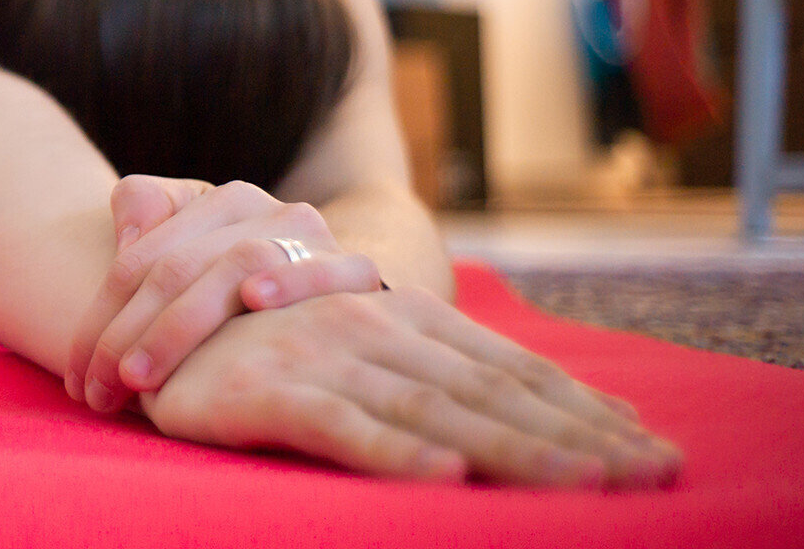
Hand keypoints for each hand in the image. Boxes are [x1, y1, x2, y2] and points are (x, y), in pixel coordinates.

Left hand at [67, 176, 381, 413]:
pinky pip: (332, 270)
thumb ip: (146, 212)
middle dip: (127, 335)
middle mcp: (270, 211)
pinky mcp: (358, 273)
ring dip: (182, 324)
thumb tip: (129, 233)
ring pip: (239, 266)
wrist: (335, 291)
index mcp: (223, 201)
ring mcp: (316, 239)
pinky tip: (254, 297)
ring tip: (139, 375)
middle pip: (180, 267)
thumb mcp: (189, 241)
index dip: (99, 317)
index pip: (141, 258)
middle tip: (96, 392)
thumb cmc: (240, 284)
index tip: (76, 377)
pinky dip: (293, 279)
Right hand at [143, 286, 681, 488]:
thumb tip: (541, 401)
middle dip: (579, 438)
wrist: (147, 314)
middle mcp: (376, 329)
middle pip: (493, 393)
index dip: (582, 409)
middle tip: (656, 478)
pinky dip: (396, 455)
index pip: (509, 367)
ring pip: (438, 412)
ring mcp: (326, 358)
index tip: (652, 450)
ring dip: (517, 452)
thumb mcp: (356, 342)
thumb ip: (439, 364)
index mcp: (403, 316)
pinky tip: (447, 482)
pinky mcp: (271, 394)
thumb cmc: (262, 336)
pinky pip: (344, 428)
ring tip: (586, 488)